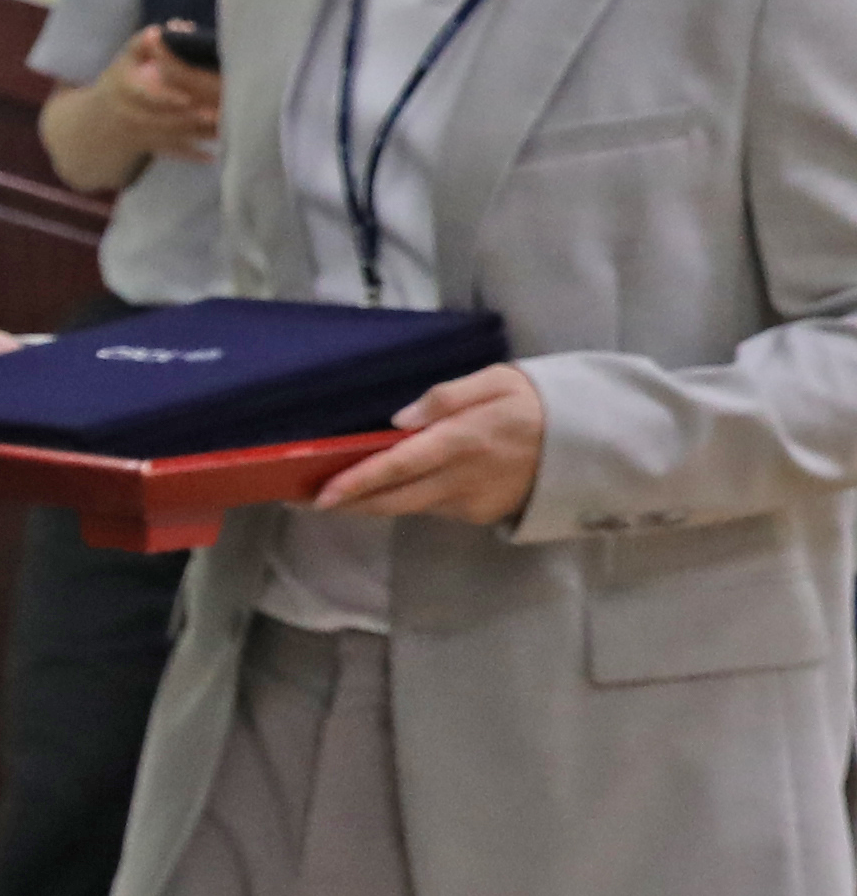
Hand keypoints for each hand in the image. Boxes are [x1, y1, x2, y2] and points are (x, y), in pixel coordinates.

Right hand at [94, 27, 225, 166]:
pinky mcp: (151, 145)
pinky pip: (172, 153)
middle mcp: (129, 114)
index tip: (188, 98)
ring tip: (224, 131)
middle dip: (189, 119)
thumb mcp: (125, 58)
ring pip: (171, 137)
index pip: (144, 95)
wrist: (97, 119)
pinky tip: (213, 157)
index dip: (166, 98)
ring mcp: (140, 133)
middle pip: (161, 119)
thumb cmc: (121, 78)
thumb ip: (143, 44)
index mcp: (123, 88)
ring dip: (197, 136)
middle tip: (217, 116)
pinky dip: (192, 156)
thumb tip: (163, 30)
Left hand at [311, 361, 546, 528]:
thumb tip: (399, 420)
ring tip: (333, 494)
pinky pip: (432, 508)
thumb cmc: (538, 402)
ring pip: (409, 507)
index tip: (320, 495)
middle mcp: (463, 478)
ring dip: (371, 503)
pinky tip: (386, 489)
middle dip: (348, 503)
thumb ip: (447, 397)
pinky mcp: (480, 515)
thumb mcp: (498, 380)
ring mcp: (472, 502)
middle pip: (393, 499)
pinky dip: (406, 500)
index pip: (398, 466)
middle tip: (302, 500)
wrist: (591, 443)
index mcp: (464, 440)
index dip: (358, 483)